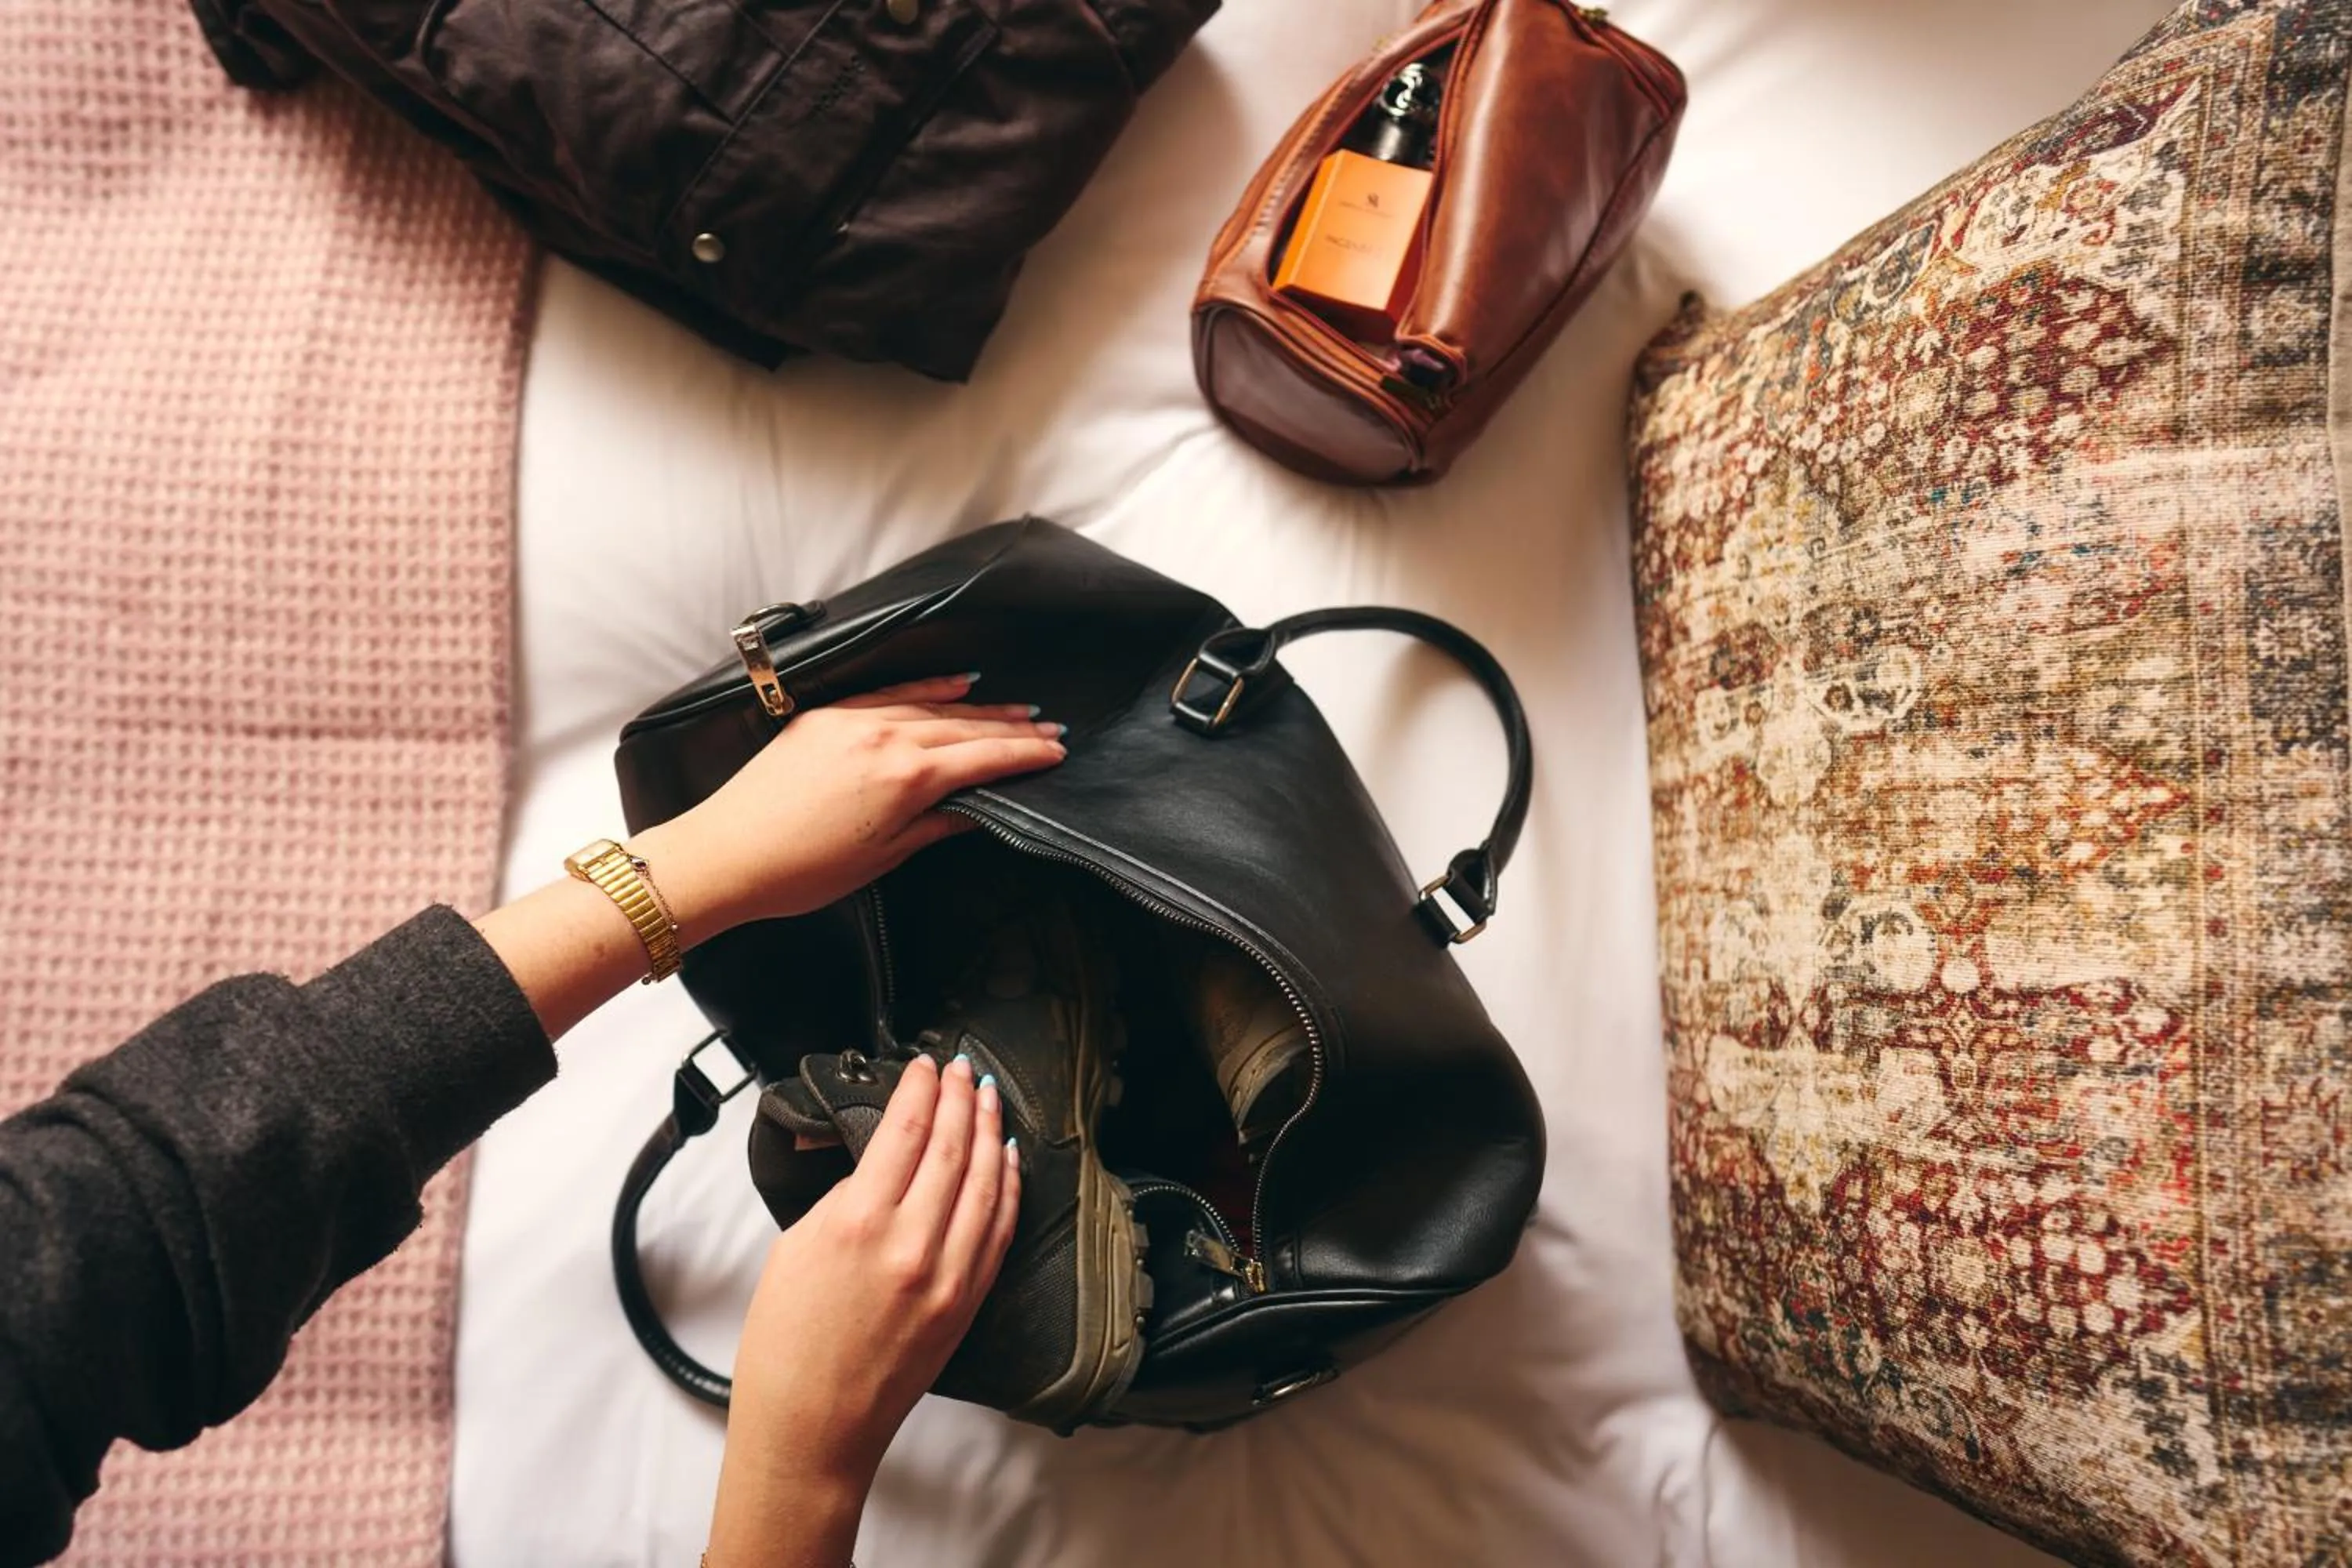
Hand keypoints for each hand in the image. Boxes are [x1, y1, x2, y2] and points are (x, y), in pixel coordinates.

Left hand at [637, 673, 1064, 943]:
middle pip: (965, 727)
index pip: (984, 758)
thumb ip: (936, 824)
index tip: (1055, 751)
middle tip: (1049, 726)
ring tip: (1016, 707)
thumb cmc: (800, 871)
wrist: (726, 855)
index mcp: (906, 778)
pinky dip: (927, 689)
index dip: (1025, 755)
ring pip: (932, 707)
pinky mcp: (825, 716)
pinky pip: (891, 693)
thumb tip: (976, 808)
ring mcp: (854, 720)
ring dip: (979, 707)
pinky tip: (955, 685)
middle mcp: (885, 738)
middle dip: (1012, 728)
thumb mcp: (883, 857)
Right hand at [705, 1054, 1019, 1567]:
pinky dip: (1007, 1188)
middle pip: (953, 1148)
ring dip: (990, 1132)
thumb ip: (844, 1197)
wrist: (811, 1431)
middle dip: (960, 1098)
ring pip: (987, 1184)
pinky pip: (999, 1230)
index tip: (924, 1065)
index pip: (906, 1131)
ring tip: (988, 1097)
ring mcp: (949, 1277)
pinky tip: (1006, 1160)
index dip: (920, 1089)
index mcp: (860, 1225)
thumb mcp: (795, 1249)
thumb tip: (878, 1159)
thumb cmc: (786, 1349)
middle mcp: (914, 1246)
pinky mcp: (967, 1303)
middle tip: (961, 1066)